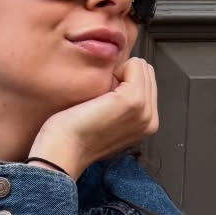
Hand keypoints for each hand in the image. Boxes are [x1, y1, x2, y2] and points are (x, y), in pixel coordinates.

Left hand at [27, 57, 158, 179]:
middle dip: (124, 76)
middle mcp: (151, 120)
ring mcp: (145, 111)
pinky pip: (135, 65)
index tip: (105, 102)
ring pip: (142, 67)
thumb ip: (124, 101)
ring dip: (118, 74)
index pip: (148, 81)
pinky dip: (115, 71)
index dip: (123, 81)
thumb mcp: (109, 118)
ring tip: (102, 99)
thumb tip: (123, 76)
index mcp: (147, 125)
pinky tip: (101, 94)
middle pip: (147, 72)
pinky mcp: (134, 100)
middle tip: (102, 100)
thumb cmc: (76, 134)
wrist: (64, 149)